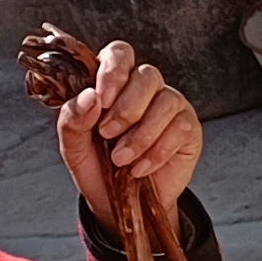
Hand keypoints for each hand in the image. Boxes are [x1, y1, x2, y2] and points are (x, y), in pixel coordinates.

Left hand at [55, 39, 202, 229]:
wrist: (122, 206)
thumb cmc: (98, 169)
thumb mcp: (73, 147)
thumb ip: (72, 119)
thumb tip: (89, 97)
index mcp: (114, 82)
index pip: (120, 53)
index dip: (113, 71)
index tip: (101, 100)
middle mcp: (145, 89)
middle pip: (147, 74)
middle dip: (126, 108)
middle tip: (107, 134)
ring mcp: (170, 106)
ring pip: (166, 101)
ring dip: (141, 134)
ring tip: (121, 159)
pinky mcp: (188, 128)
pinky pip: (180, 128)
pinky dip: (156, 151)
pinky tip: (140, 168)